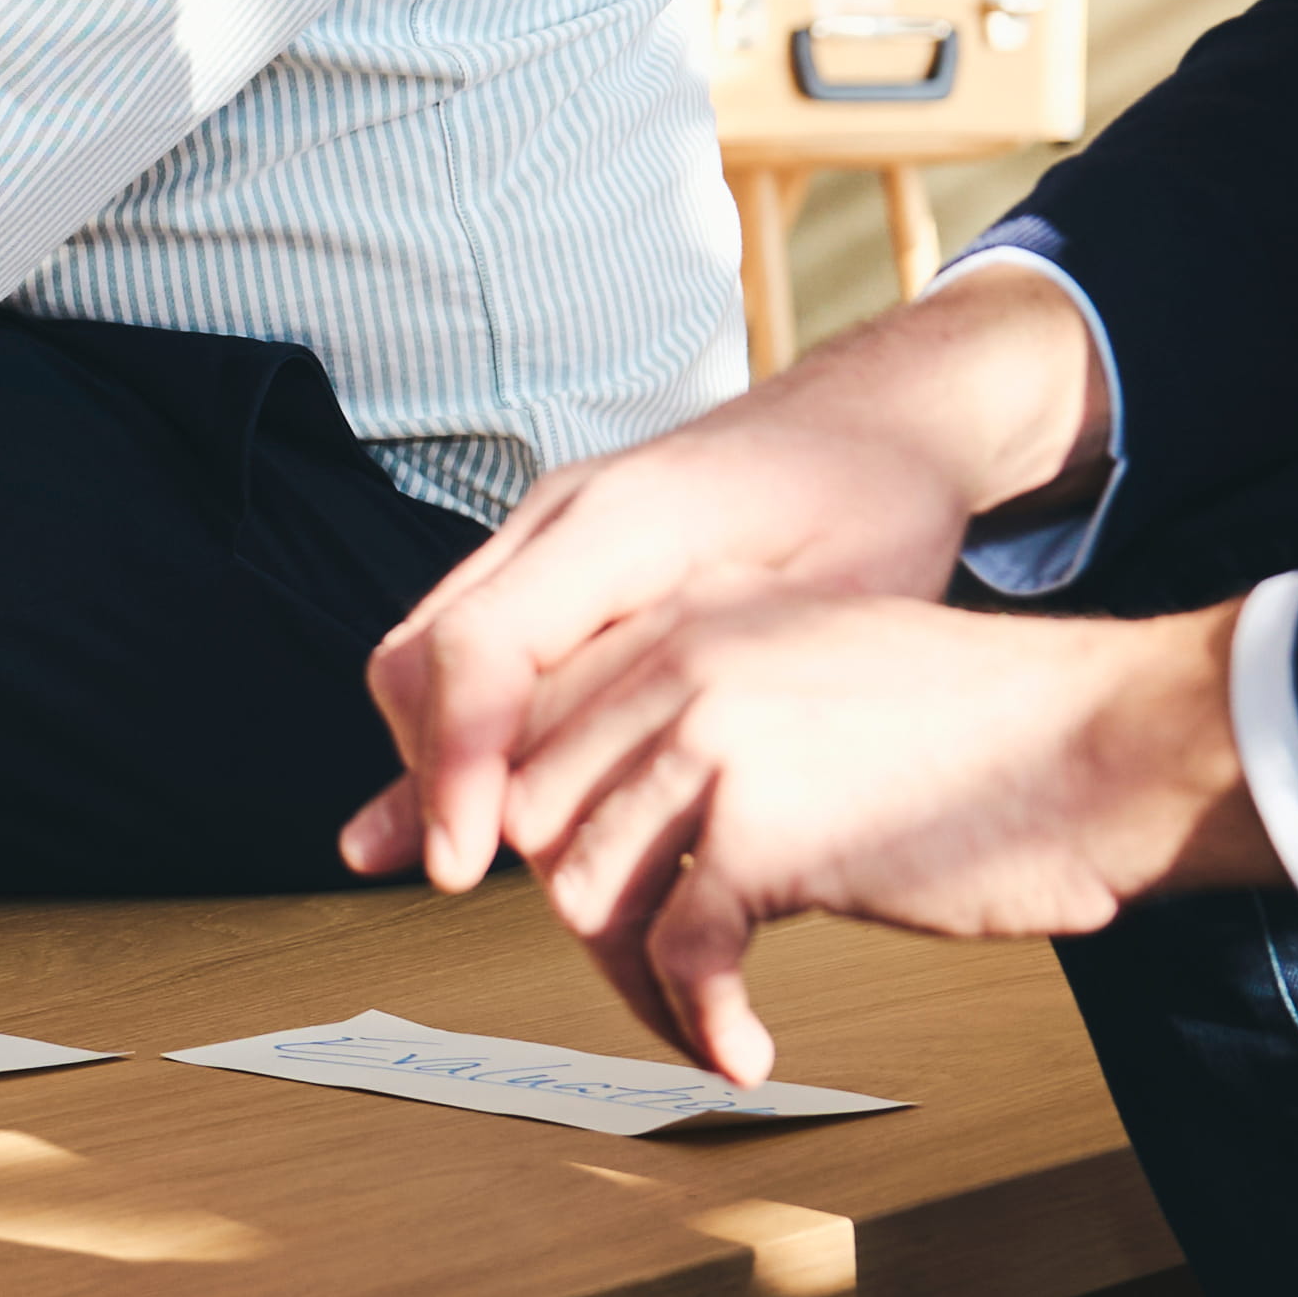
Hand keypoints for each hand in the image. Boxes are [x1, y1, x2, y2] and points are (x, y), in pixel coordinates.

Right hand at [349, 266, 1109, 894]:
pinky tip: (445, 812)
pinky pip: (469, 650)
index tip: (463, 861)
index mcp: (628, 518)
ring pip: (428, 655)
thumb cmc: (871, 501)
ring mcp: (544, 536)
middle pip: (426, 654)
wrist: (868, 422)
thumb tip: (661, 810)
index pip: (486, 641)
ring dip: (437, 756)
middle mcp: (561, 517)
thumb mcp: (836, 602)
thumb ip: (738, 691)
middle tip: (466, 874)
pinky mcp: (551, 566)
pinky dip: (459, 732)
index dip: (458, 760)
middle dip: (430, 772)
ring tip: (467, 858)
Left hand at [498, 587, 1274, 1082]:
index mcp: (688, 620)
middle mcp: (680, 665)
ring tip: (702, 1021)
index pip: (538, 733)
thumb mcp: (817, 671)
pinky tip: (747, 1052)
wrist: (1113, 741)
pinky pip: (679, 958)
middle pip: (539, 817)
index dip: (546, 834)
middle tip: (650, 977)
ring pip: (588, 893)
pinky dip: (702, 1025)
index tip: (596, 901)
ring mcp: (712, 743)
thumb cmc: (993, 727)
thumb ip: (712, 713)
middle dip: (586, 915)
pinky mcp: (760, 833)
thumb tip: (624, 818)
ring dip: (634, 987)